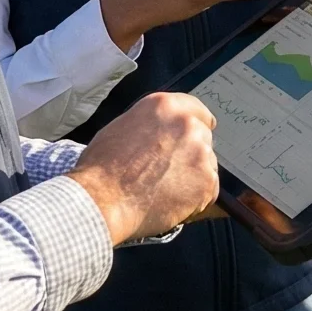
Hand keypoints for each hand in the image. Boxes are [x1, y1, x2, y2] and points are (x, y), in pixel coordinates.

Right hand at [69, 92, 218, 244]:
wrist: (102, 200)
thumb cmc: (102, 168)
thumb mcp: (123, 127)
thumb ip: (152, 124)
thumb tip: (162, 132)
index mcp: (166, 107)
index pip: (195, 109)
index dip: (196, 124)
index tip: (199, 132)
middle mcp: (188, 124)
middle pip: (203, 137)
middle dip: (191, 153)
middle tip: (169, 172)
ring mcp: (200, 152)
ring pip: (207, 164)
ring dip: (193, 176)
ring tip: (164, 190)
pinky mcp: (206, 181)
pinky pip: (209, 191)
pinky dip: (196, 200)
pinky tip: (171, 203)